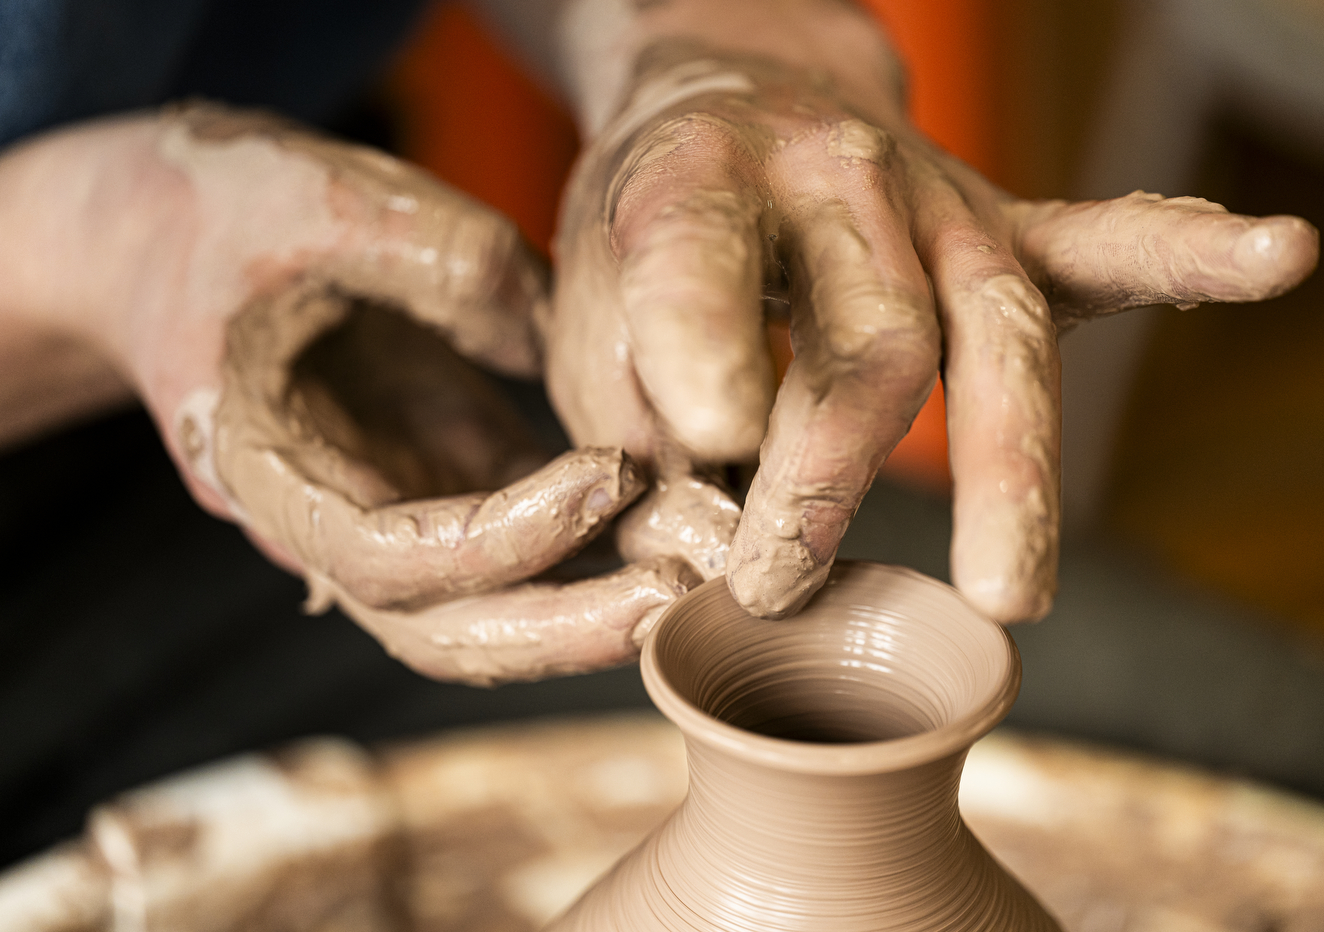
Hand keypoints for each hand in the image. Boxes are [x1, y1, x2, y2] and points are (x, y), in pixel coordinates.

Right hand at [0, 104, 695, 683]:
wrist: (156, 231)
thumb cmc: (215, 208)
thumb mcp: (318, 195)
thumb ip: (442, 256)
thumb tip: (565, 327)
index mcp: (264, 467)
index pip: (380, 557)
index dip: (496, 541)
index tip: (603, 479)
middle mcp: (322, 517)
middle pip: (438, 630)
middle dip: (557, 628)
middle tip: (674, 598)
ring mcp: (384, 508)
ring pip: (481, 610)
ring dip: (583, 608)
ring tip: (694, 572)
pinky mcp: (435, 478)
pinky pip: (516, 547)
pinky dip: (591, 549)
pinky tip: (672, 518)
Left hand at [545, 32, 1317, 622]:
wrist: (723, 104)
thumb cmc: (644, 241)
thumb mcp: (587, 328)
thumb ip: (639, 436)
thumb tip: (705, 559)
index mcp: (694, 180)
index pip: (700, 268)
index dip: (704, 355)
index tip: (708, 448)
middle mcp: (828, 175)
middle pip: (866, 337)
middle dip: (829, 471)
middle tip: (781, 585)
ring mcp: (929, 200)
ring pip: (993, 335)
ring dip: (1005, 472)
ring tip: (1007, 589)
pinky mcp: (994, 224)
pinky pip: (1097, 243)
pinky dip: (1184, 257)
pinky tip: (1272, 256)